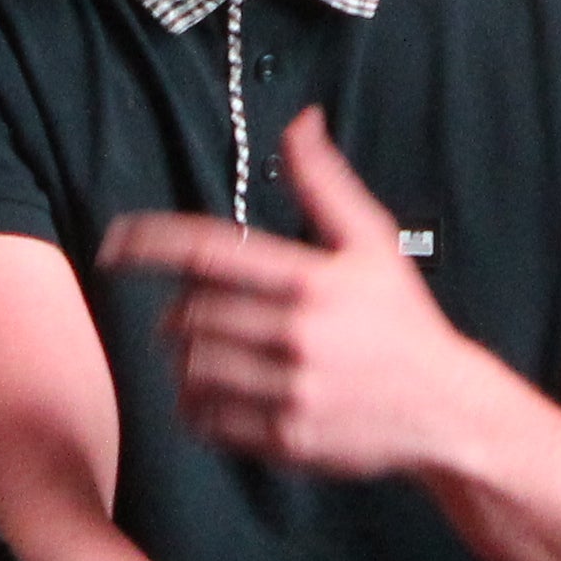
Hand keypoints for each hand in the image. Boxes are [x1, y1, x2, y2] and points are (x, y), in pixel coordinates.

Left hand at [102, 109, 502, 482]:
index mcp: (312, 280)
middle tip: (182, 313)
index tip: (115, 243)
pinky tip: (207, 394)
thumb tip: (299, 123)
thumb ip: (325, 183)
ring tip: (196, 352)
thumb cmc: (403, 322)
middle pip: (192, 315)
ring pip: (193, 369)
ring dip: (181, 358)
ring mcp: (291, 391)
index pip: (210, 253)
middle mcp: (298, 335)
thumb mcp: (373, 242)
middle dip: (175, 311)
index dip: (151, 243)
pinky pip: (209, 421)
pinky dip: (194, 406)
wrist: (446, 410)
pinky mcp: (287, 438)